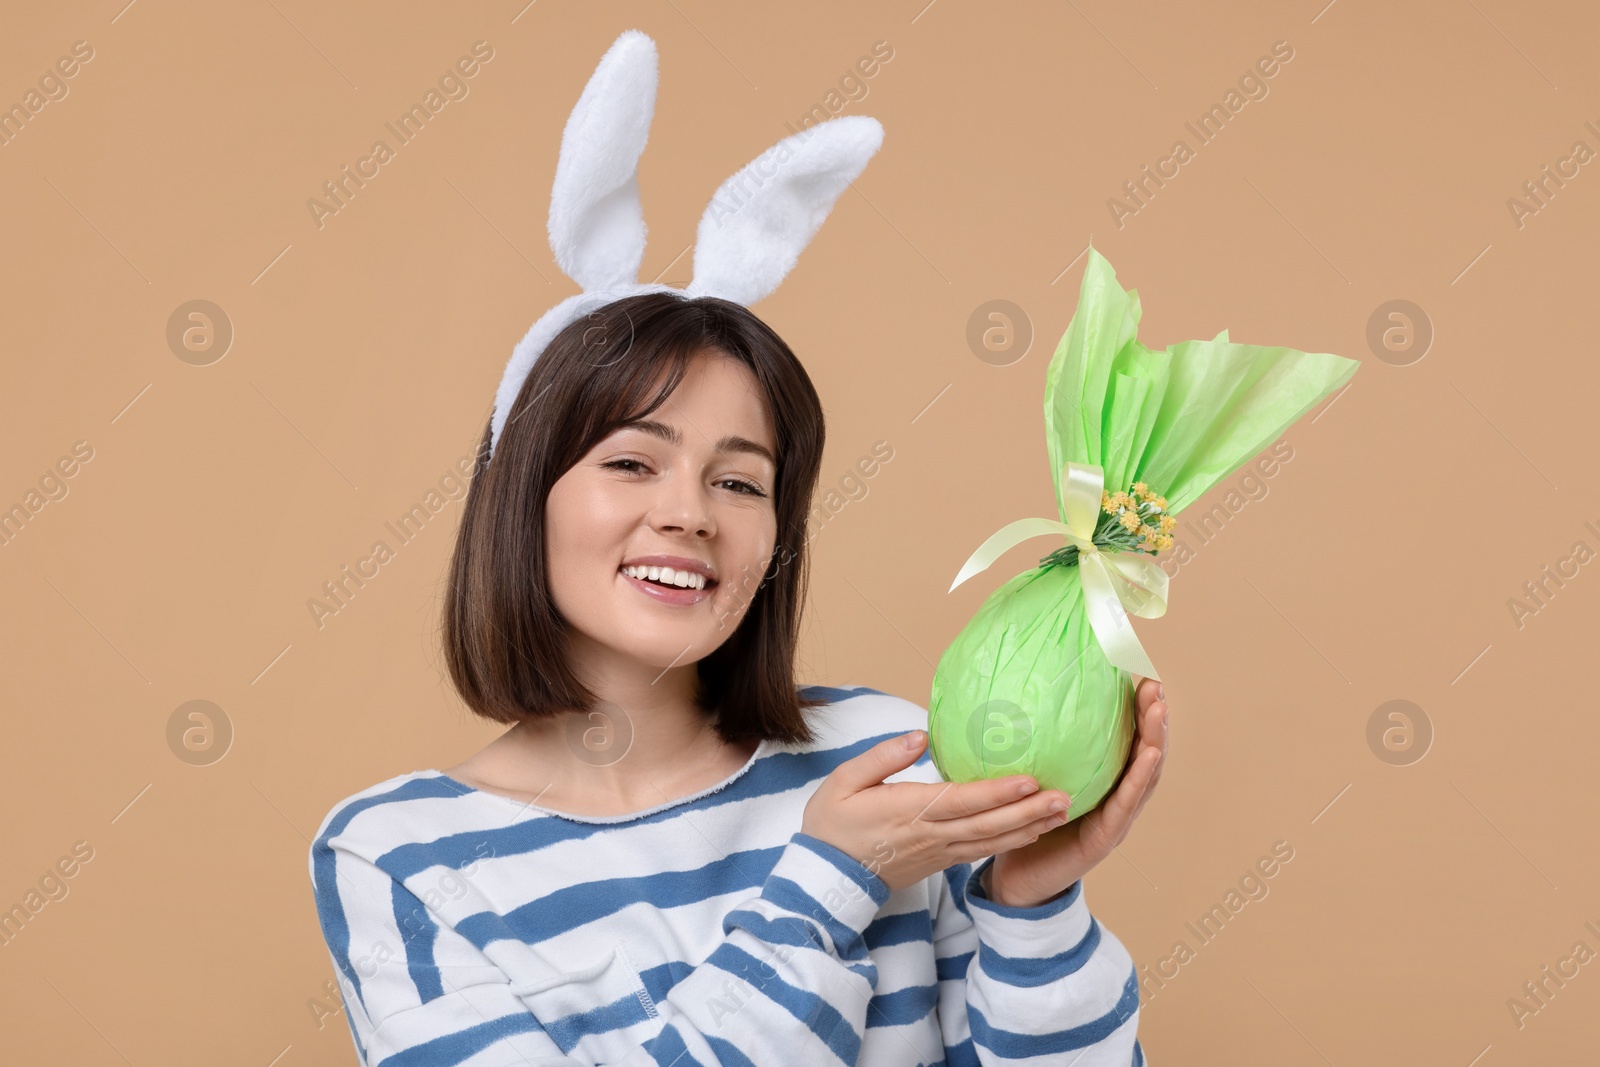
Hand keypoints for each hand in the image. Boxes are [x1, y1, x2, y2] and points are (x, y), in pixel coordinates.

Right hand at [801, 731, 1072, 891]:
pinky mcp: (941, 861)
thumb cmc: (832, 824)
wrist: (826, 878)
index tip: (1030, 780)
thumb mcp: (843, 782)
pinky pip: (983, 850)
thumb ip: (882, 757)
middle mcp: (930, 835)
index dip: (997, 793)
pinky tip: (1034, 830)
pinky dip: (1011, 841)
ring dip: (1029, 827)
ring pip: (992, 841)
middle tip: (1066, 796)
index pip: (962, 802)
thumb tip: (921, 736)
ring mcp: (938, 852)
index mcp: (907, 812)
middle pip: (988, 824)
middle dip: (1030, 812)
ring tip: (1063, 812)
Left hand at [984, 677, 1168, 907]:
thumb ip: (1025, 746)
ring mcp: (1114, 819)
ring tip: (1160, 709)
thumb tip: (1005, 690)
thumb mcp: (1024, 779)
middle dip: (1152, 717)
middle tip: (1156, 683)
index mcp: (1097, 782)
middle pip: (1141, 753)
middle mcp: (1112, 798)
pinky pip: (1126, 804)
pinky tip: (1150, 754)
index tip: (1139, 672)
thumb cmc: (1019, 824)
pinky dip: (1141, 777)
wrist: (1016, 878)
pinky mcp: (1106, 838)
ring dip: (1156, 740)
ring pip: (1143, 775)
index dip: (1134, 710)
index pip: (1123, 741)